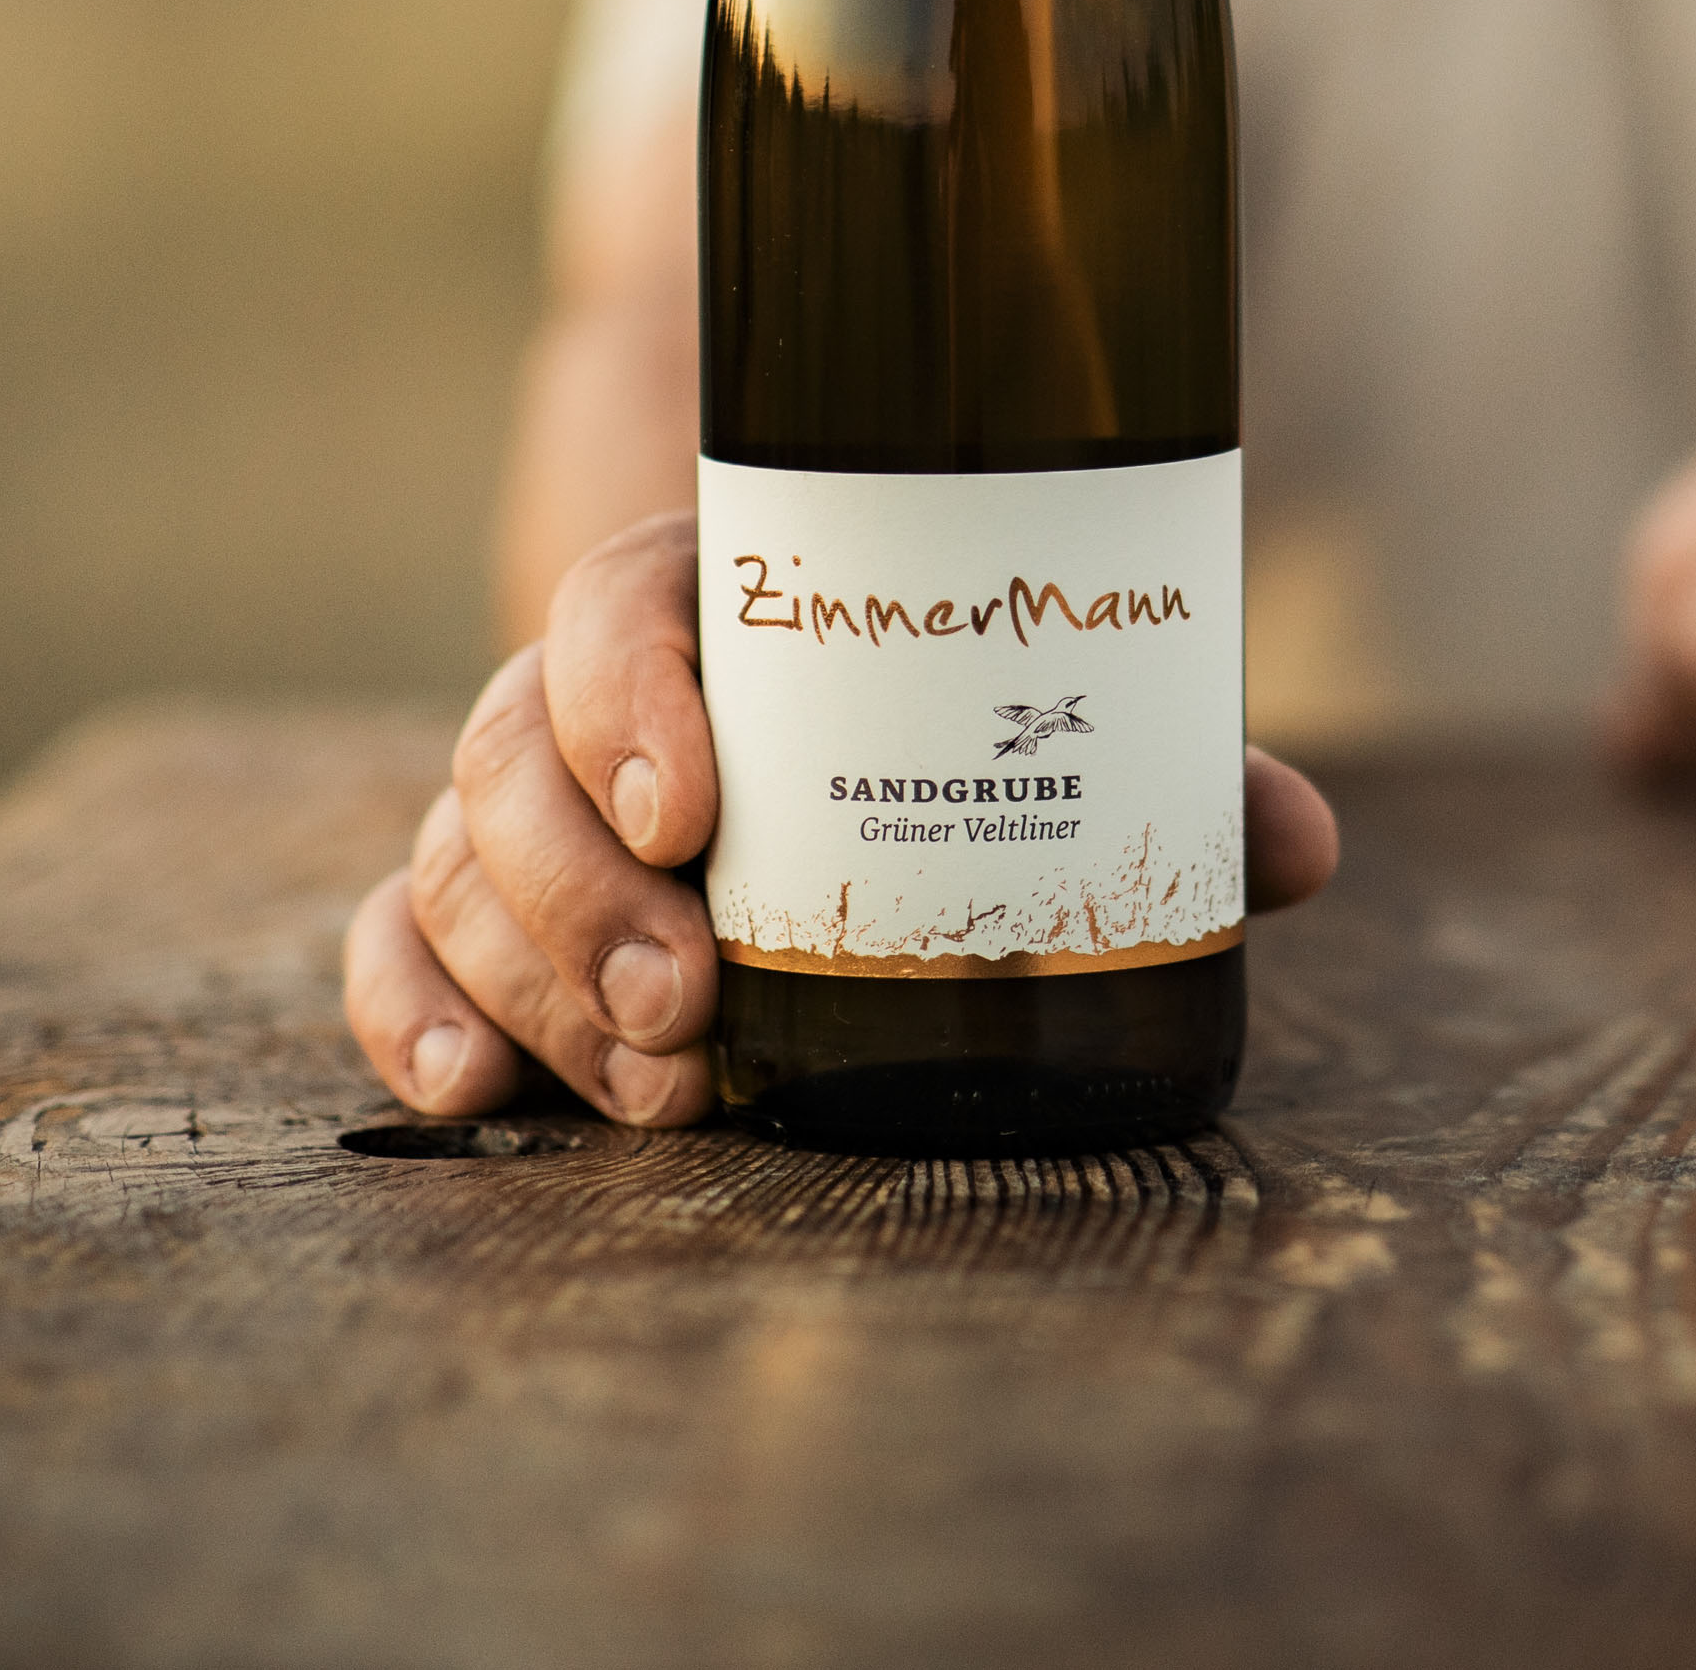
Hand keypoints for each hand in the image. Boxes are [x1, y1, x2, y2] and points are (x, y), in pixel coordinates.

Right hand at [343, 508, 1345, 1122]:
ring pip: (455, 862)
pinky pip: (394, 946)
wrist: (848, 735)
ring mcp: (518, 810)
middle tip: (693, 1008)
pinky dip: (413, 1015)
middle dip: (585, 895)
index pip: (612, 612)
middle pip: (508, 756)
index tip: (697, 811)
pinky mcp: (472, 914)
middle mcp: (583, 702)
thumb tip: (1301, 851)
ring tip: (658, 1084)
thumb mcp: (1044, 733)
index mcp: (702, 602)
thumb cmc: (948, 725)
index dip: (629, 704)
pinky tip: (474, 1092)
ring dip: (536, 980)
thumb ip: (1163, 779)